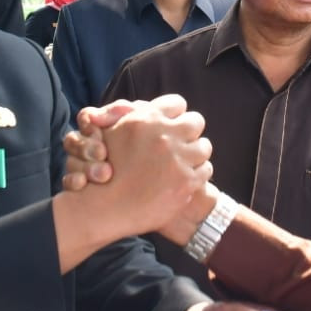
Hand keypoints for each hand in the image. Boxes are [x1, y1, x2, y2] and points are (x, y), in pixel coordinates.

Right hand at [61, 99, 143, 190]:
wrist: (158, 177)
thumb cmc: (150, 143)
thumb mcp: (141, 121)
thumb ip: (119, 111)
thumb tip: (94, 116)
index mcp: (101, 127)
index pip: (86, 118)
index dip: (89, 124)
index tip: (99, 134)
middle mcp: (87, 145)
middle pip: (74, 141)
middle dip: (86, 147)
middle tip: (102, 154)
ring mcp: (83, 166)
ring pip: (71, 162)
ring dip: (84, 167)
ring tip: (104, 175)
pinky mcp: (81, 187)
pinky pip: (67, 182)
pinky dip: (72, 181)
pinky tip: (82, 185)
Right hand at [90, 98, 211, 239]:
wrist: (105, 208)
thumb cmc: (104, 168)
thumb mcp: (109, 132)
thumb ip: (127, 114)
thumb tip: (145, 105)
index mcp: (146, 118)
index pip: (178, 103)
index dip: (176, 115)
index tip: (172, 126)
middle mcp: (163, 135)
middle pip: (196, 121)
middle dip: (189, 132)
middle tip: (181, 144)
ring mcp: (177, 159)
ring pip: (204, 146)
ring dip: (195, 154)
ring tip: (182, 163)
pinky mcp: (186, 181)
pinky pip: (206, 169)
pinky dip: (197, 174)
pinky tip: (182, 179)